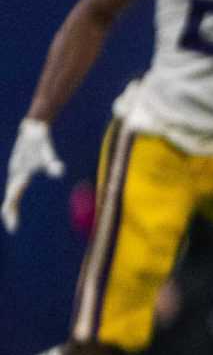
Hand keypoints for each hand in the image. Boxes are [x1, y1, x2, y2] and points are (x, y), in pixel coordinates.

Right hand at [4, 119, 64, 233]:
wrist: (32, 128)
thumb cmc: (40, 141)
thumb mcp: (46, 152)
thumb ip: (51, 161)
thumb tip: (60, 171)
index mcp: (19, 175)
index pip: (13, 198)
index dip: (11, 213)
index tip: (13, 227)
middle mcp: (15, 174)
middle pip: (10, 197)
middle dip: (10, 211)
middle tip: (12, 227)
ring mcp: (16, 171)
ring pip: (11, 191)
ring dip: (11, 204)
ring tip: (11, 217)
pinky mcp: (19, 167)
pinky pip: (15, 185)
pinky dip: (14, 194)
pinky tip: (16, 198)